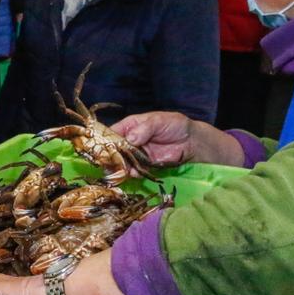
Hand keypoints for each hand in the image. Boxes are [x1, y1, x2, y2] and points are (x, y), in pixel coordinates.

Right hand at [111, 112, 244, 168]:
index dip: (105, 140)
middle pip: (115, 149)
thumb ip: (145, 129)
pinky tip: (132, 173)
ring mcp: (137, 154)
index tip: (101, 148)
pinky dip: (132, 173)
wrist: (192, 142)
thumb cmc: (175, 125)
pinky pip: (135, 170)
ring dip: (121, 166)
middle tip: (108, 163)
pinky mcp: (145, 165)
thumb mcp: (159, 121)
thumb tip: (131, 138)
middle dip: (111, 156)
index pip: (113, 132)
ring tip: (121, 170)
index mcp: (131, 125)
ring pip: (123, 161)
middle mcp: (131, 140)